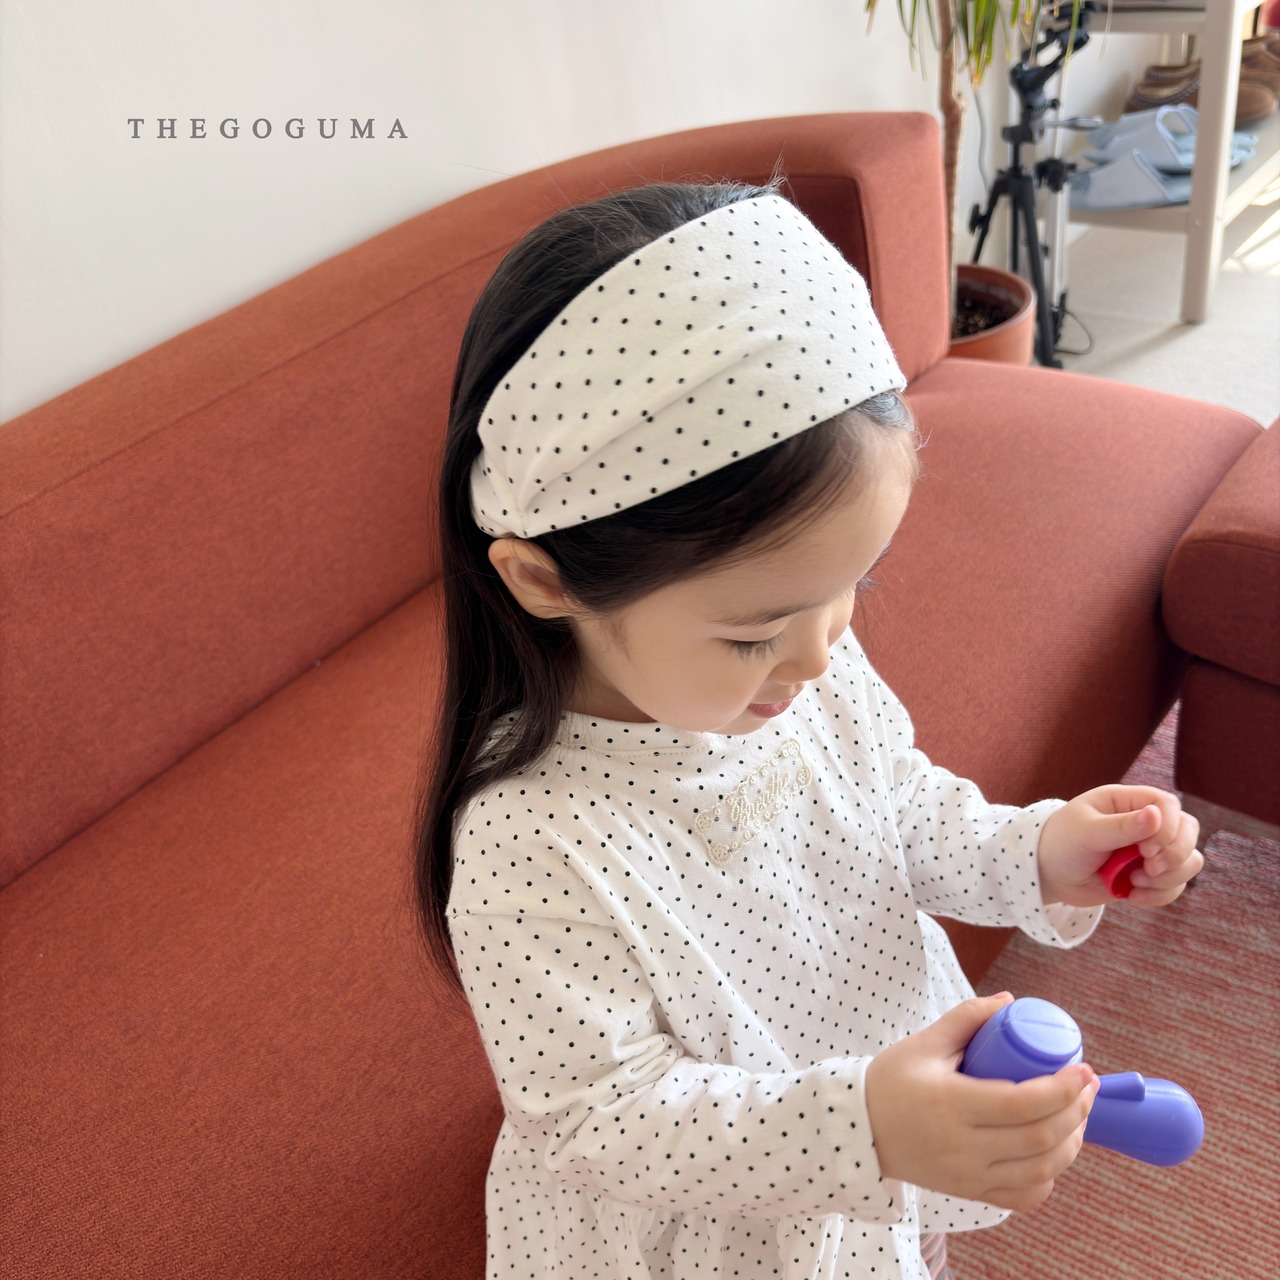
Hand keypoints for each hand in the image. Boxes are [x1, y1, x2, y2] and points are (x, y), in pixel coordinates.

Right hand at [865, 994, 1098, 1211]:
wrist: (859, 1129)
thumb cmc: (891, 1081)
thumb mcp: (924, 1042)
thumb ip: (966, 1018)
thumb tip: (1009, 1001)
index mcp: (952, 1104)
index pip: (1024, 1103)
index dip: (1063, 1089)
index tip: (1083, 1068)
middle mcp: (964, 1147)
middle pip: (1041, 1138)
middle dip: (1077, 1111)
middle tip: (1089, 1086)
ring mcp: (968, 1176)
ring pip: (1040, 1171)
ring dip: (1071, 1144)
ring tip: (1079, 1116)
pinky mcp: (969, 1192)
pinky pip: (1023, 1196)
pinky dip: (1048, 1177)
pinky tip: (1052, 1152)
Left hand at [1037, 785, 1203, 907]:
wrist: (1048, 874)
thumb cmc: (1061, 843)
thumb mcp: (1085, 833)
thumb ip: (1120, 826)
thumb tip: (1156, 814)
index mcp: (1126, 801)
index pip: (1169, 805)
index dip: (1169, 828)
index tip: (1146, 850)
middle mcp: (1144, 823)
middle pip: (1188, 830)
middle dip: (1176, 854)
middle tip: (1149, 868)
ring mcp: (1149, 850)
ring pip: (1188, 860)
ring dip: (1170, 878)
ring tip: (1135, 884)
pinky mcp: (1149, 875)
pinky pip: (1175, 885)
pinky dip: (1161, 895)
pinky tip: (1133, 897)